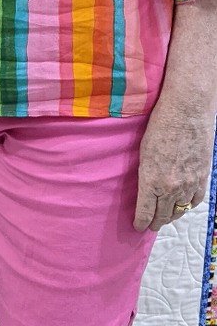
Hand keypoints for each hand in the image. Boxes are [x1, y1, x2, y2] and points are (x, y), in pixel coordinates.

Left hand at [133, 101, 214, 230]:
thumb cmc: (159, 126)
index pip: (145, 210)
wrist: (186, 113)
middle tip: (150, 226)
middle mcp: (171, 186)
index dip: (141, 222)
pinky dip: (188, 205)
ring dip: (171, 216)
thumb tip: (146, 186)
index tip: (138, 227)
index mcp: (152, 180)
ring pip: (180, 209)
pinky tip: (183, 205)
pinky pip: (195, 199)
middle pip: (163, 214)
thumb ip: (145, 172)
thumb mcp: (143, 150)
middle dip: (156, 222)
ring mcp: (189, 183)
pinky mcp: (202, 177)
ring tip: (165, 219)